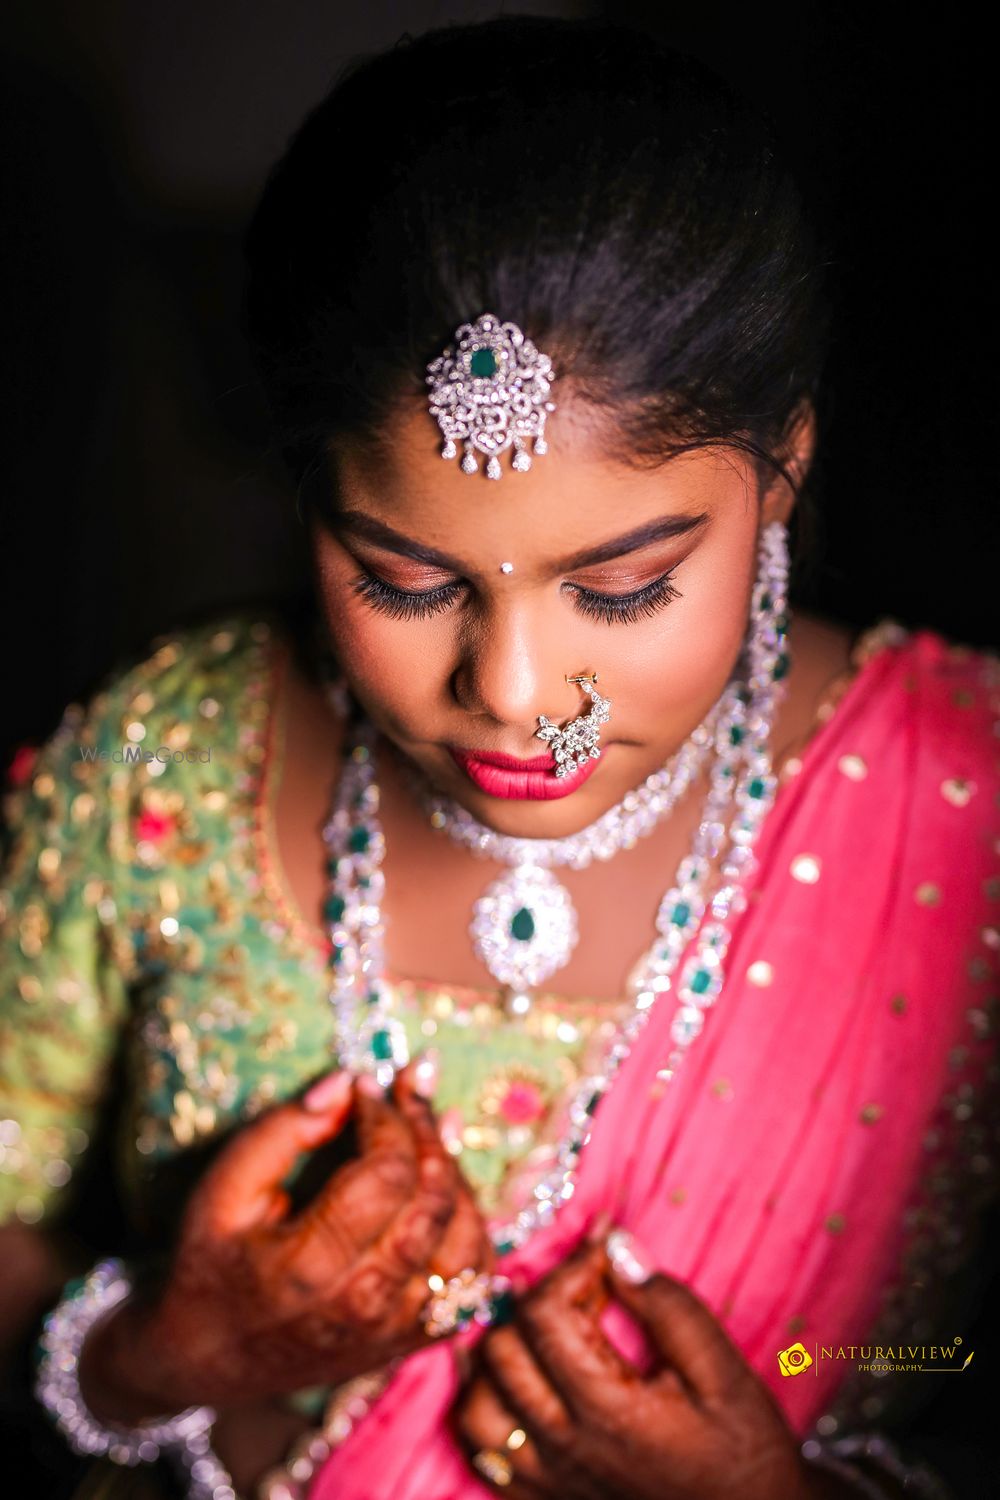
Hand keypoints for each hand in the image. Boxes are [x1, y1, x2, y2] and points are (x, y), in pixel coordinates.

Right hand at [80, 1056, 490, 1418]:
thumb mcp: (223, 1187)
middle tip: (408, 1088)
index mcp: (311, 1269)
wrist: (212, 1358)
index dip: (386, 1117)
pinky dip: (472, 1221)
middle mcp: (367, 1305)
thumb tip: (348, 1083)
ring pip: (467, 1234)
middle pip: (433, 1199)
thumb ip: (283, 1130)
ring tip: (427, 1130)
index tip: (368, 1086)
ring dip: (454, 1172)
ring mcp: (398, 1328)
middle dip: (426, 1129)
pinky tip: (445, 1184)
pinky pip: (477, 1273)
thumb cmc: (213, 1261)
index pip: (386, 1174)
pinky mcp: (416, 1337)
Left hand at [452, 1230, 821, 1499]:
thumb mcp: (723, 1374)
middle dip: (537, 1303)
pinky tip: (522, 1386)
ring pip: (477, 1406)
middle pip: (501, 1351)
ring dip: (502, 1358)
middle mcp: (565, 1448)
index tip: (606, 1255)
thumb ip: (668, 1307)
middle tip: (583, 1293)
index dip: (573, 1267)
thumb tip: (615, 1246)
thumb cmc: (746, 1457)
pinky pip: (485, 1454)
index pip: (545, 1314)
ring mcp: (548, 1481)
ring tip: (544, 1335)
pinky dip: (491, 1408)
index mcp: (607, 1411)